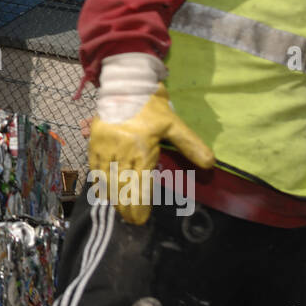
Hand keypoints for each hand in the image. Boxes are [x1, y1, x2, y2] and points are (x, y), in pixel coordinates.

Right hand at [87, 83, 214, 224]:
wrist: (126, 85)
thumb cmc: (151, 106)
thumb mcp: (174, 124)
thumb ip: (191, 145)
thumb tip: (211, 164)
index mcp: (142, 149)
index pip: (139, 185)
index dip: (139, 205)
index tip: (140, 219)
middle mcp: (121, 151)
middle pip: (121, 186)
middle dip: (125, 206)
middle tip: (130, 220)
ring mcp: (105, 147)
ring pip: (106, 179)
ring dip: (111, 197)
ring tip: (118, 210)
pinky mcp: (94, 141)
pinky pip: (94, 166)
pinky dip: (98, 181)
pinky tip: (102, 191)